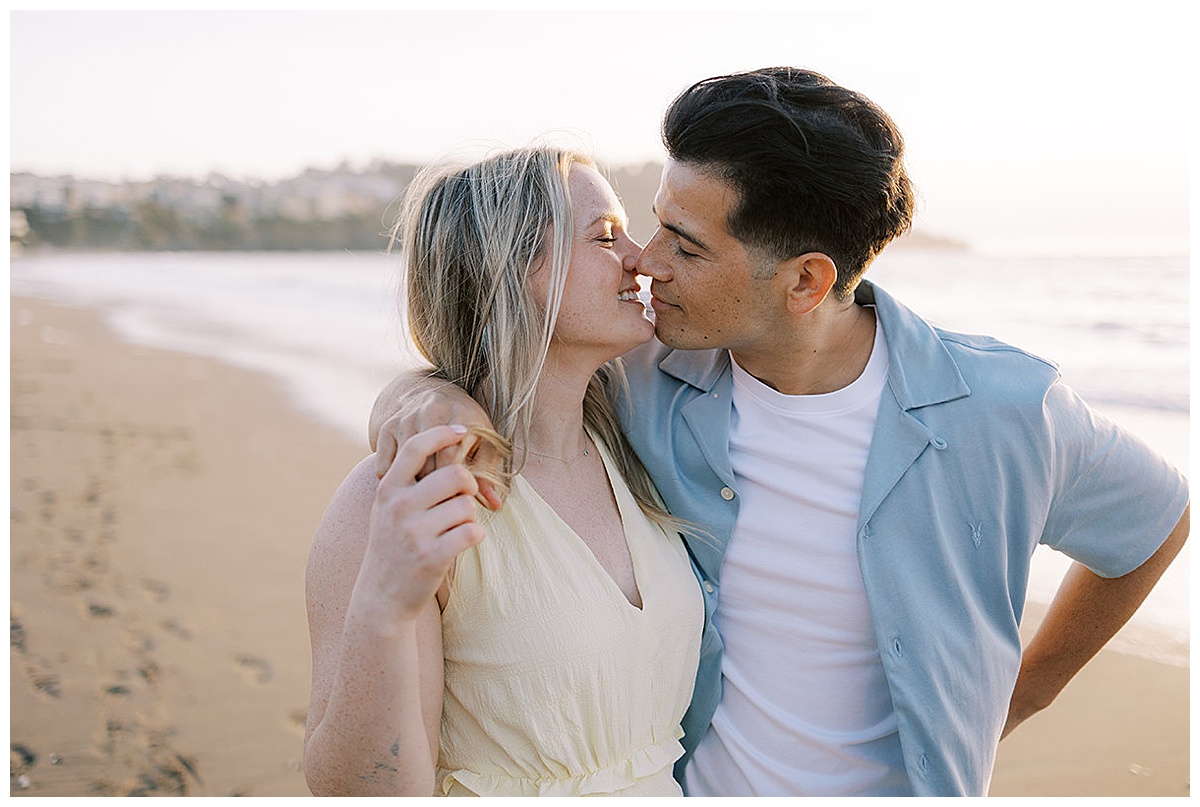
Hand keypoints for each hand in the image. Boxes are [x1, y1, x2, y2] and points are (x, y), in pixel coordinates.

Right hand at [359, 425, 486, 621]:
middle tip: (465, 497)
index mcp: (389, 490)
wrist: (381, 598)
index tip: (462, 432)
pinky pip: (472, 532)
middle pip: (455, 474)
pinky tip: (465, 542)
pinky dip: (476, 536)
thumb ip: (404, 481)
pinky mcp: (432, 556)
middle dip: (469, 484)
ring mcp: (414, 532)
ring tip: (458, 528)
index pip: (416, 447)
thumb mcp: (386, 510)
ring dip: (471, 516)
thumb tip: (434, 444)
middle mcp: (399, 507)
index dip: (442, 434)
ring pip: (467, 505)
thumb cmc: (391, 548)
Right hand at [372, 380, 502, 509]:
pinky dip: (395, 480)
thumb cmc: (468, 428)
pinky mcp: (387, 426)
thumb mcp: (484, 446)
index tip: (459, 500)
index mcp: (460, 414)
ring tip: (427, 500)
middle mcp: (431, 411)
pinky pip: (385, 464)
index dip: (455, 486)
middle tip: (443, 505)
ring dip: (415, 487)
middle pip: (428, 463)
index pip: (452, 459)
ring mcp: (406, 418)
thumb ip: (487, 475)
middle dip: (436, 489)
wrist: (437, 395)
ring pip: (406, 465)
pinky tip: (408, 488)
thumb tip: (495, 505)